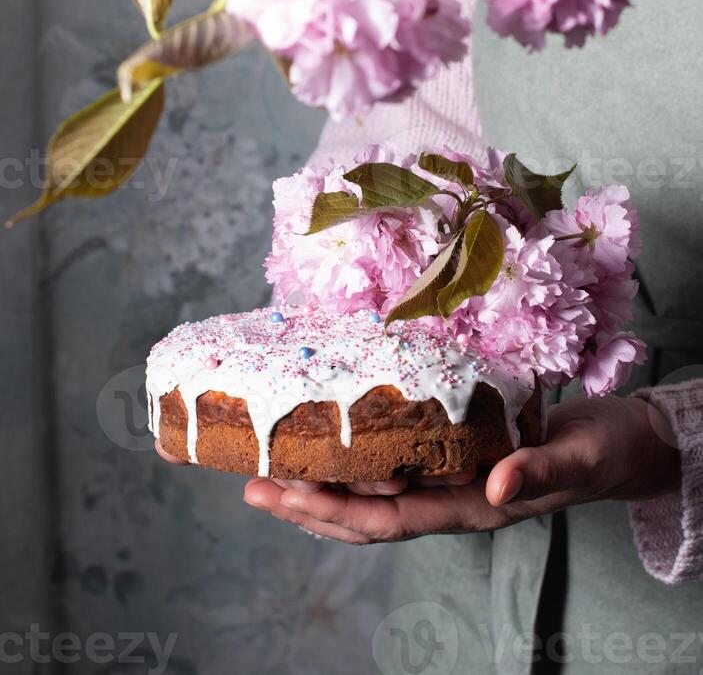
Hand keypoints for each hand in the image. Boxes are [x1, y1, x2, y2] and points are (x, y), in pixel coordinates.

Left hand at [238, 395, 680, 543]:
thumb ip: (539, 472)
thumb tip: (494, 487)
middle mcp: (451, 501)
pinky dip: (356, 465)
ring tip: (271, 474)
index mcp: (473, 509)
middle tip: (255, 485)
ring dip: (320, 490)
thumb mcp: (579, 460)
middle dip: (308, 505)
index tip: (288, 493)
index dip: (336, 510)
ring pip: (373, 498)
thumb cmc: (602, 453)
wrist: (621, 445)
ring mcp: (449, 483)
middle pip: (366, 516)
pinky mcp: (454, 457)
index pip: (390, 519)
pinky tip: (331, 449)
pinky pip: (395, 469)